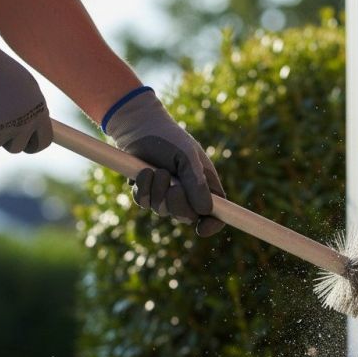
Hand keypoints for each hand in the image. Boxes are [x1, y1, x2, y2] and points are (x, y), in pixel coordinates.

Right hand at [0, 16, 51, 153]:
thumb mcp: (24, 85)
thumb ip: (32, 108)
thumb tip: (37, 127)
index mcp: (38, 112)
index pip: (44, 141)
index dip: (33, 145)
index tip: (25, 145)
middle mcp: (25, 123)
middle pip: (17, 147)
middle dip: (5, 139)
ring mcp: (3, 128)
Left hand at [103, 87, 224, 237]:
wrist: (141, 127)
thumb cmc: (170, 138)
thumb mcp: (188, 157)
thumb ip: (197, 183)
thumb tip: (206, 211)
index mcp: (206, 188)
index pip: (216, 215)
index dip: (211, 225)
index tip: (202, 228)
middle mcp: (188, 196)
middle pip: (186, 217)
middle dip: (177, 204)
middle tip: (173, 186)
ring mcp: (166, 197)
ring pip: (162, 211)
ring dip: (158, 189)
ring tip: (156, 169)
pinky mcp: (147, 194)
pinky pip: (144, 203)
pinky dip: (143, 188)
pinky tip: (144, 172)